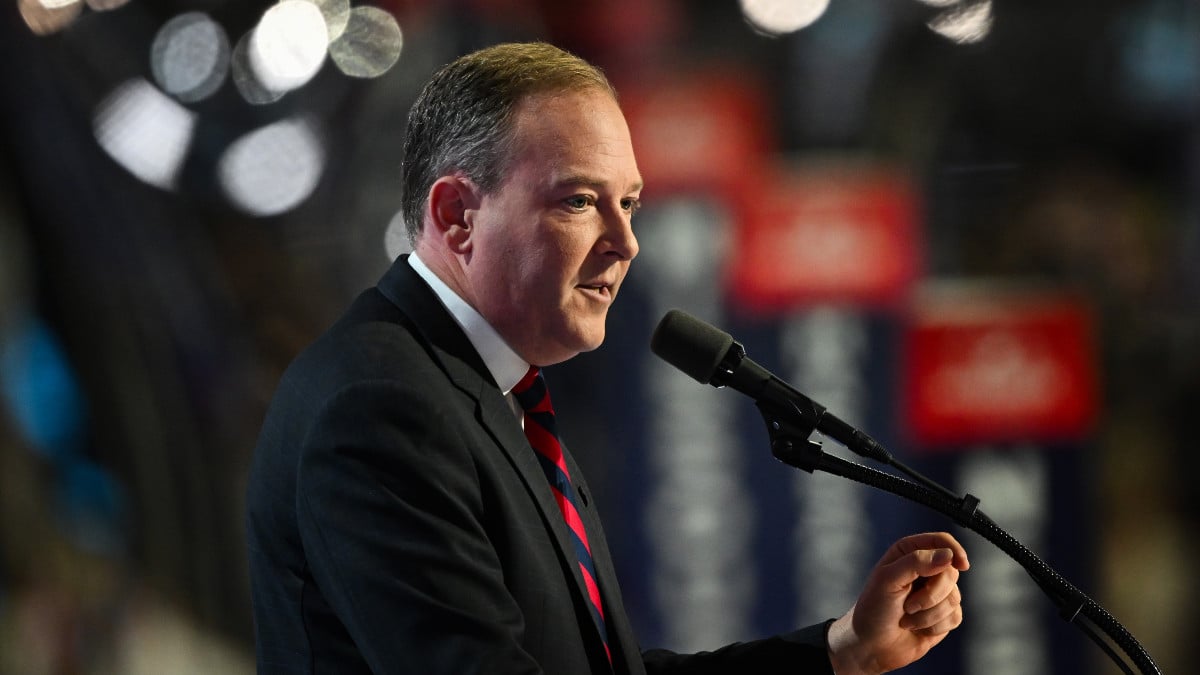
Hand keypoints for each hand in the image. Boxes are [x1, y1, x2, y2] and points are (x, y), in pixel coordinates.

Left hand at [826, 532, 968, 674]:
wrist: (871, 645)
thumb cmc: (873, 609)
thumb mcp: (888, 580)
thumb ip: (916, 563)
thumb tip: (948, 555)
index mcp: (909, 553)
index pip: (941, 541)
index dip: (955, 550)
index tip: (961, 565)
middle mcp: (925, 570)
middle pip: (951, 572)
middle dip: (932, 594)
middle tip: (908, 606)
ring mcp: (936, 593)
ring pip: (954, 597)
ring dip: (929, 614)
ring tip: (907, 619)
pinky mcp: (943, 615)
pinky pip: (955, 616)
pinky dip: (936, 626)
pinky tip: (918, 628)